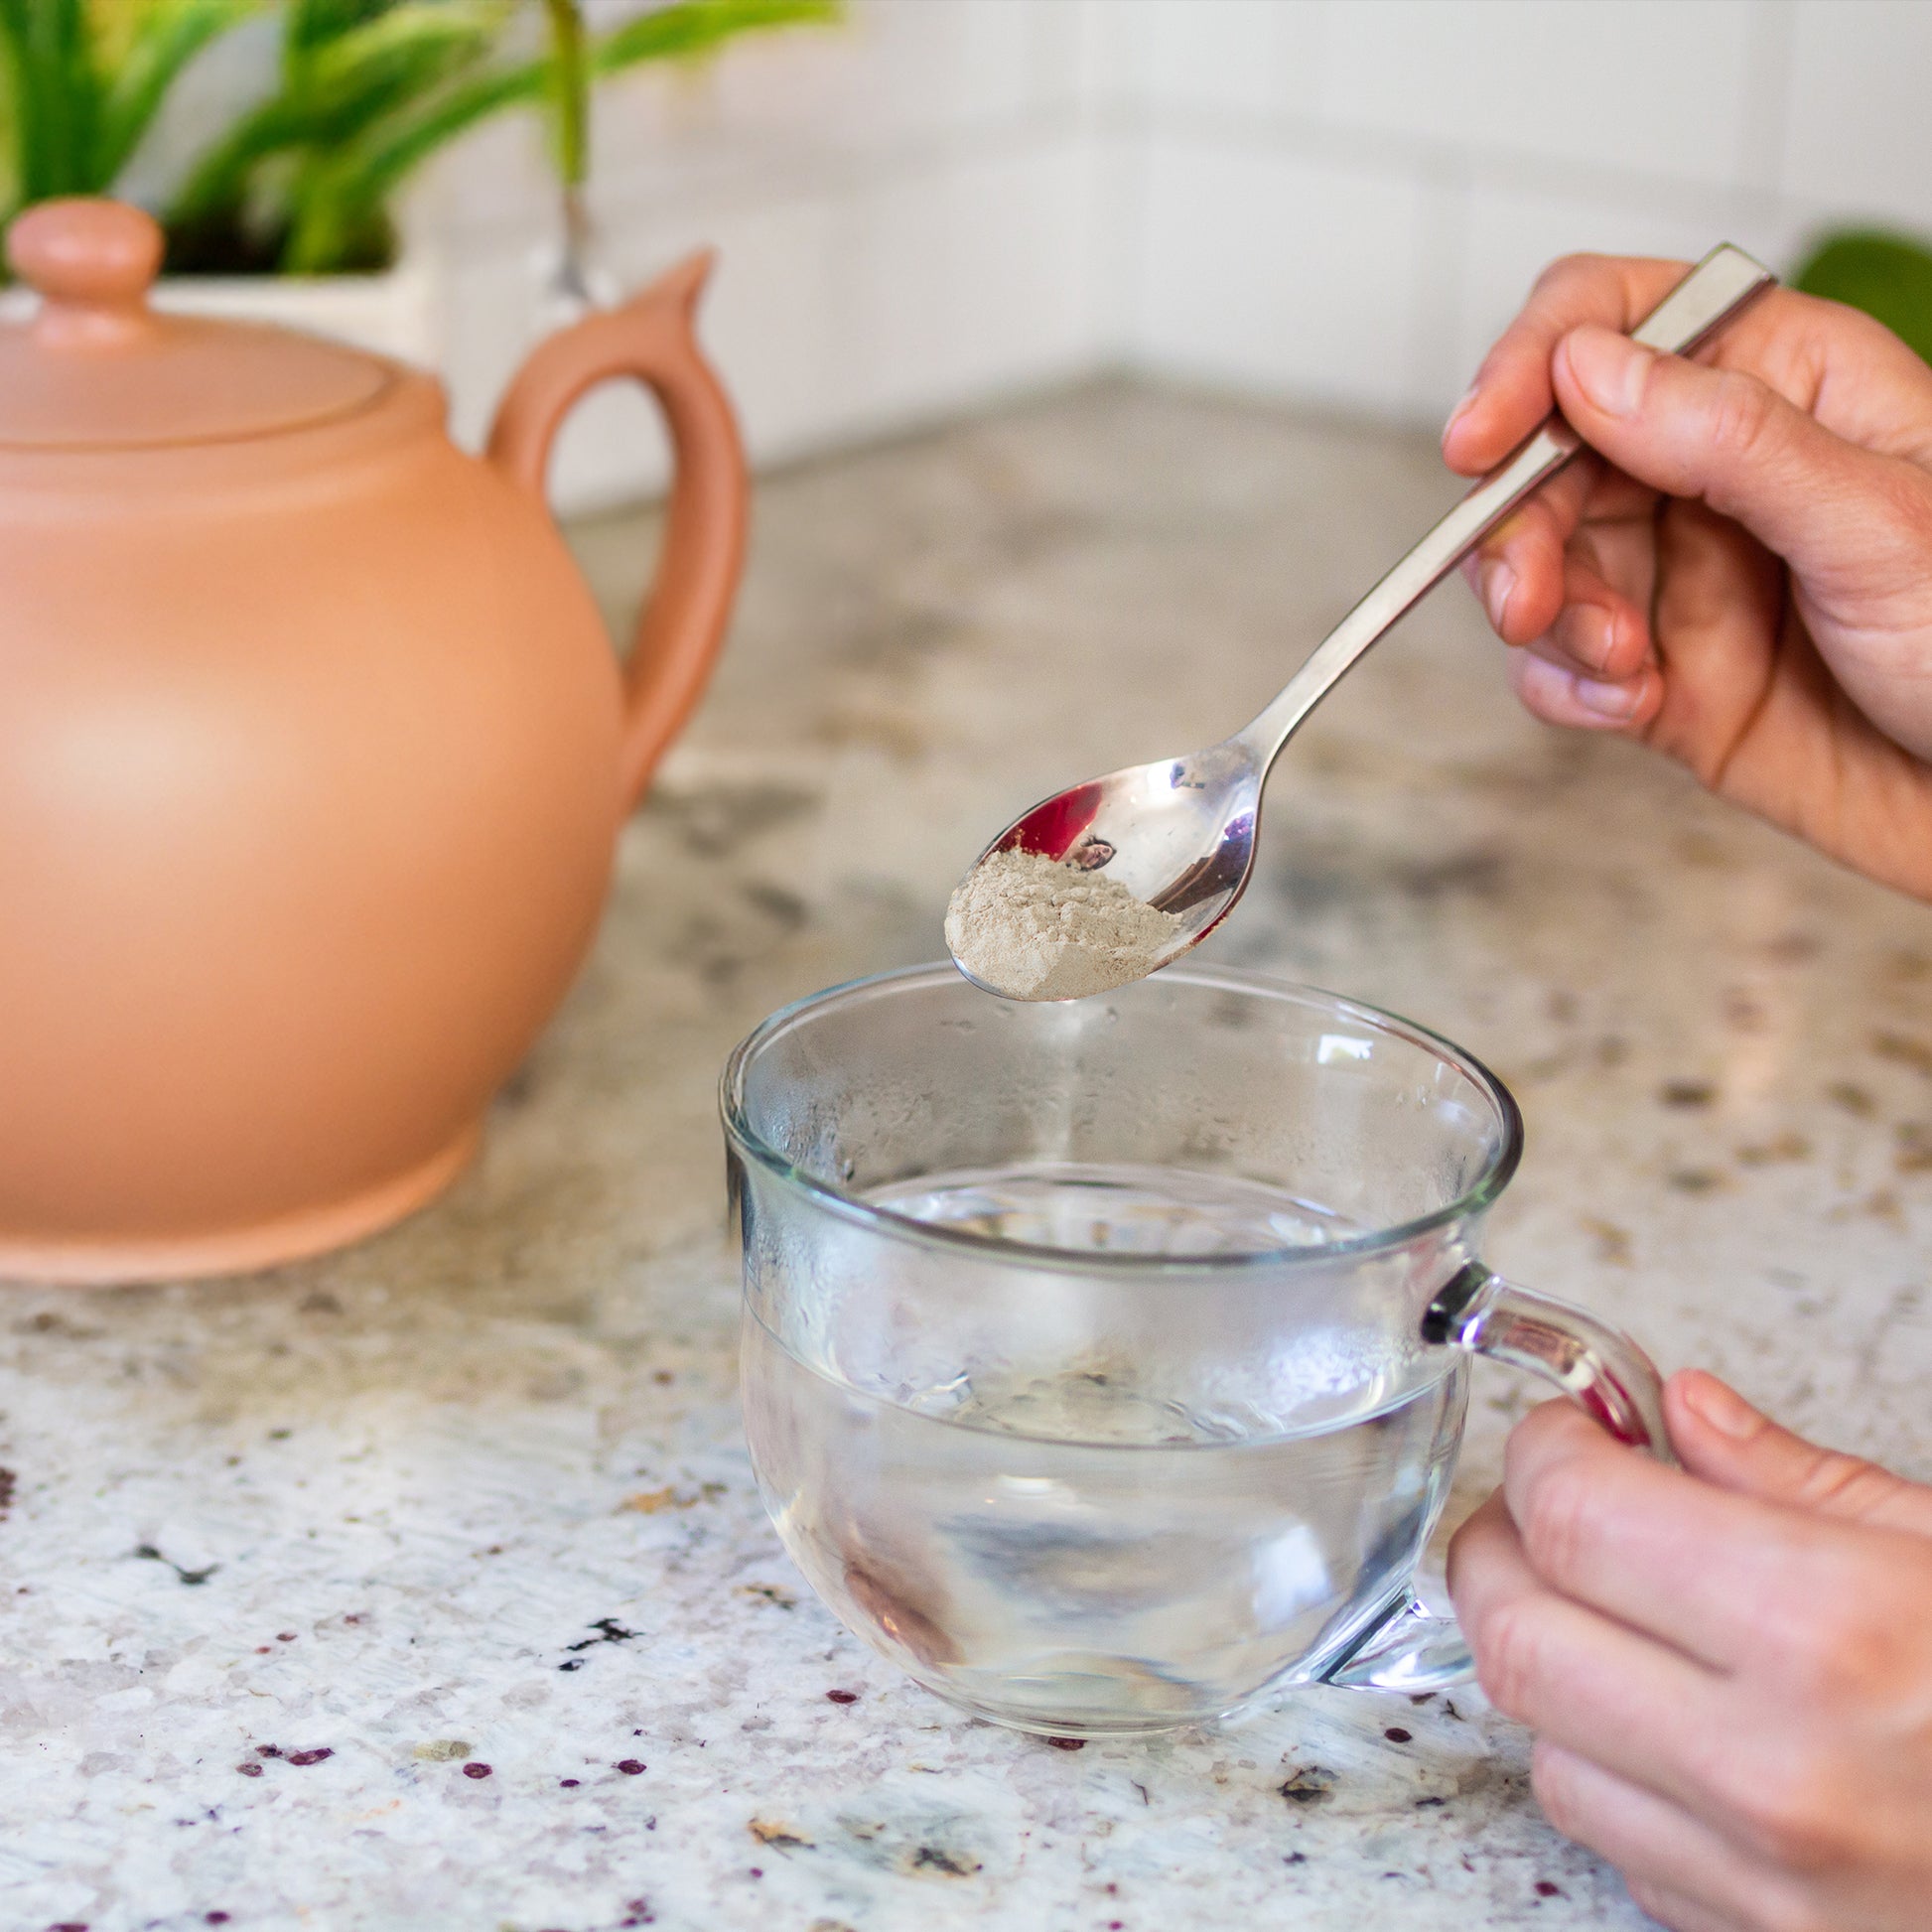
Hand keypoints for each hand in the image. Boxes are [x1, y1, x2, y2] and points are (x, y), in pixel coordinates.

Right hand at [1444, 254, 1931, 900]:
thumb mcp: (1876, 525)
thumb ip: (1729, 441)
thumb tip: (1588, 368)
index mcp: (1782, 385)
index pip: (1614, 323)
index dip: (1528, 366)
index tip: (1477, 444)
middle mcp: (1714, 470)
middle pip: (1550, 456)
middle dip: (1520, 529)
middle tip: (1528, 601)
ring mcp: (1681, 573)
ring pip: (1540, 563)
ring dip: (1550, 619)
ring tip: (1621, 669)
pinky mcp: (1659, 673)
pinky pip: (1558, 664)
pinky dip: (1566, 687)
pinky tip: (1629, 708)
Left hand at [1448, 1372, 1931, 1930]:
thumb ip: (1792, 1477)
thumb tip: (1674, 1410)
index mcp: (1829, 1633)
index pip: (1574, 1517)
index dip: (1545, 1454)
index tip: (1564, 1433)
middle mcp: (1773, 1769)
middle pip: (1516, 1634)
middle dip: (1502, 1548)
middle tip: (1543, 1507)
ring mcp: (1763, 1880)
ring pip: (1540, 1744)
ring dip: (1549, 1661)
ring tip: (1612, 1612)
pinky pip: (1610, 1838)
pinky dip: (1608, 1767)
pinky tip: (1671, 1720)